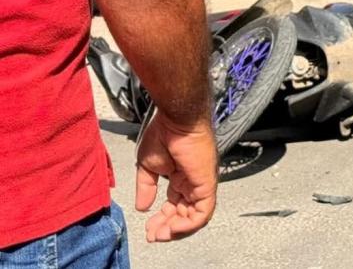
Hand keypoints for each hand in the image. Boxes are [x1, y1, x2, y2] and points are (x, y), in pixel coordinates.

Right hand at [136, 113, 217, 241]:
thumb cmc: (164, 134)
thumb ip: (146, 187)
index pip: (175, 205)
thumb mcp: (148, 166)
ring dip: (177, 230)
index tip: (148, 228)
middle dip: (168, 228)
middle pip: (184, 214)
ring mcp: (202, 184)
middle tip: (152, 235)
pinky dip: (189, 225)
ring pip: (195, 217)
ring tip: (160, 234)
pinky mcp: (207, 184)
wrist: (177, 120)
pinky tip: (172, 228)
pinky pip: (203, 212)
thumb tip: (142, 208)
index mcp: (182, 178)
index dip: (162, 219)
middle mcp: (194, 183)